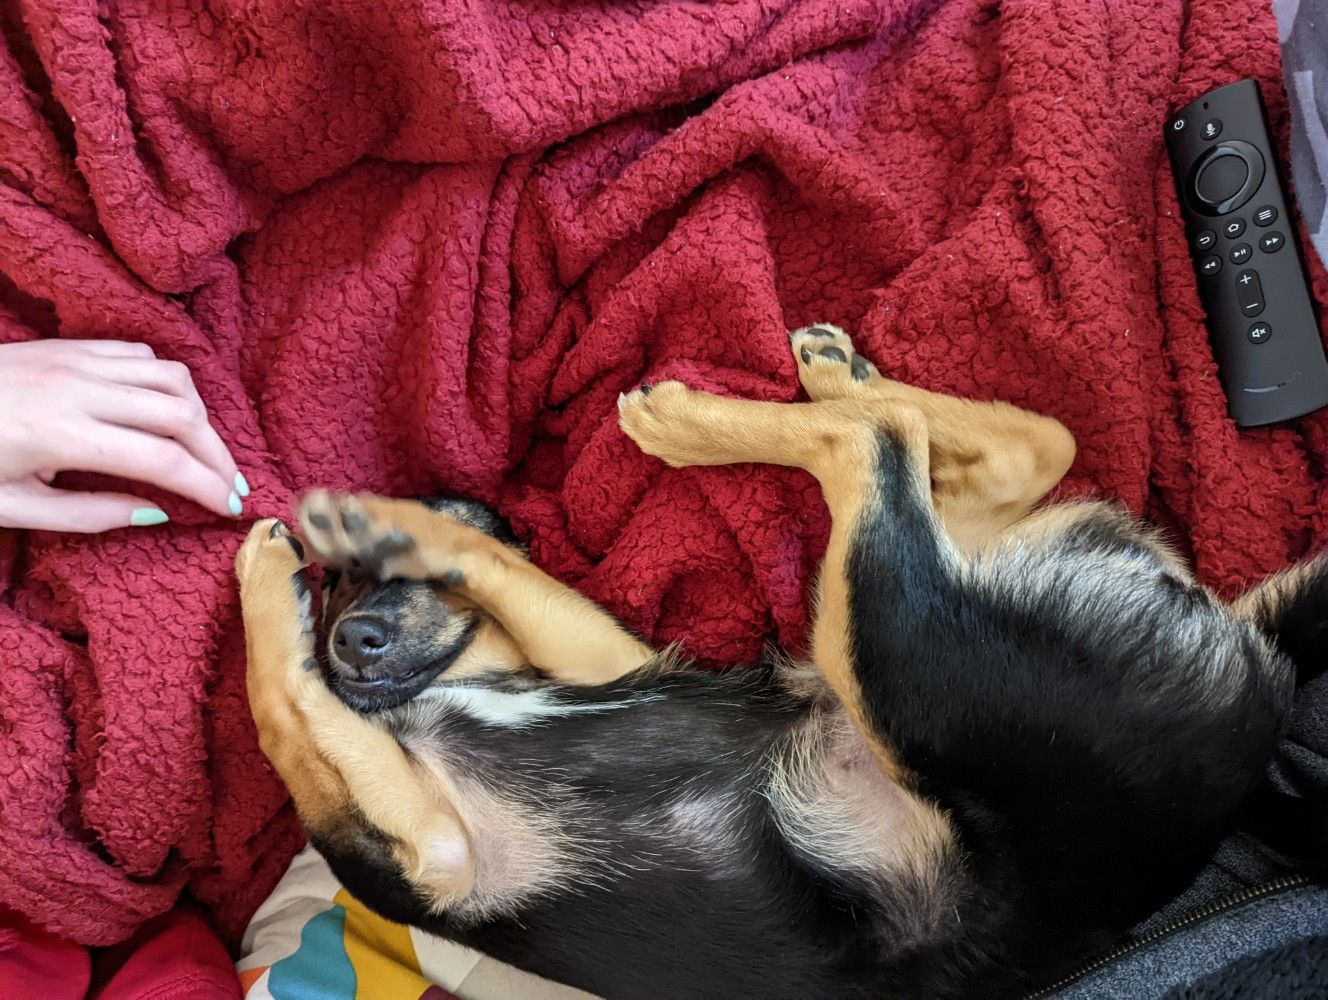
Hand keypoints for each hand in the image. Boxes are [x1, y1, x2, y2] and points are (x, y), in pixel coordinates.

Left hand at [0, 339, 248, 531]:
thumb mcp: (13, 507)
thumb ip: (90, 514)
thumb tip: (156, 512)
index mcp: (63, 435)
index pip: (164, 460)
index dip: (207, 486)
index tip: (231, 509)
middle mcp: (80, 388)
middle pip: (183, 415)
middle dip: (219, 455)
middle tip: (232, 486)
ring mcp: (77, 359)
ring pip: (174, 378)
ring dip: (202, 416)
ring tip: (205, 450)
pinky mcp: (71, 344)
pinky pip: (143, 356)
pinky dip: (170, 383)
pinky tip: (168, 410)